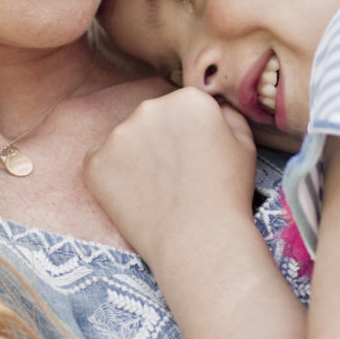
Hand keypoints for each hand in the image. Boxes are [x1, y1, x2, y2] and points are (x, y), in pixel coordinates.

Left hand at [84, 88, 256, 263]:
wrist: (199, 239)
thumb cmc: (227, 193)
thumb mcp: (245, 144)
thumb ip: (228, 115)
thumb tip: (215, 107)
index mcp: (189, 99)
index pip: (184, 106)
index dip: (191, 132)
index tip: (195, 156)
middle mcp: (150, 107)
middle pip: (153, 118)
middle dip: (161, 140)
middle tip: (177, 175)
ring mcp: (118, 134)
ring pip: (127, 139)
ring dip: (138, 157)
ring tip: (158, 189)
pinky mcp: (94, 162)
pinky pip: (102, 162)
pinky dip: (115, 177)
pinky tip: (137, 196)